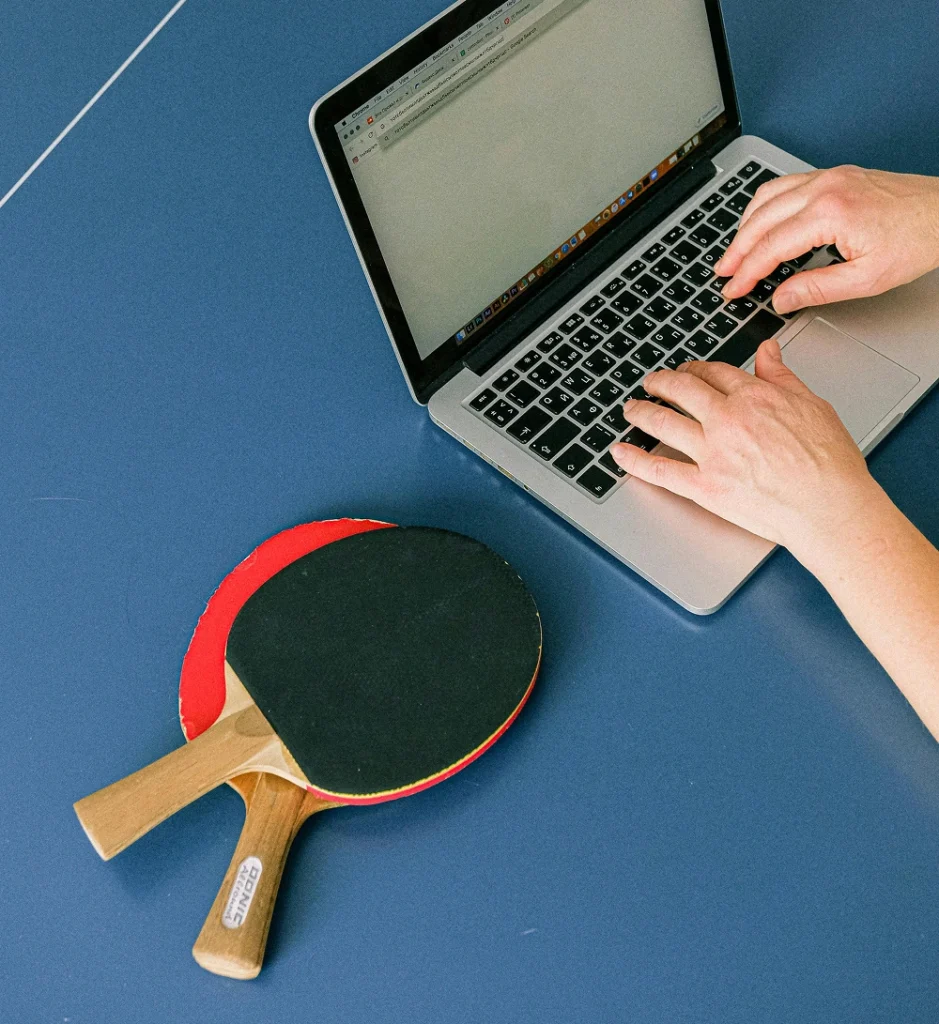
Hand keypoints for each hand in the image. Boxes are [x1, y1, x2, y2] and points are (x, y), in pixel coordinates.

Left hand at [610, 341, 883, 557]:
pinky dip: (633, 460)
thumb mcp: (812, 404)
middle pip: (681, 390)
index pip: (713, 373)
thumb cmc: (829, 463)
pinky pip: (659, 469)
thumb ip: (782, 376)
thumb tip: (767, 351)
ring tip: (631, 408)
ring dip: (641, 412)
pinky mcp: (703, 486)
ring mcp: (711, 453)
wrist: (828, 507)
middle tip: (651, 382)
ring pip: (663, 422)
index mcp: (754, 397)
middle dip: (661, 383)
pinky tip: (619, 452)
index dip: (694, 369)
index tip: (687, 370)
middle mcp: (727, 420)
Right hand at [716, 166, 938, 313]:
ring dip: (745, 226)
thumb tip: (781, 299)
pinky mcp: (833, 175)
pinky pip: (784, 185)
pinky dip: (763, 207)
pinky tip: (759, 223)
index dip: (746, 272)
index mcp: (830, 213)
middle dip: (736, 250)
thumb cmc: (918, 240)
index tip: (733, 289)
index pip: (771, 247)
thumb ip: (817, 289)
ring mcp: (828, 177)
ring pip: (766, 197)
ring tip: (735, 252)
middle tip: (723, 275)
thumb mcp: (867, 279)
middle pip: (760, 220)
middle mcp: (824, 188)